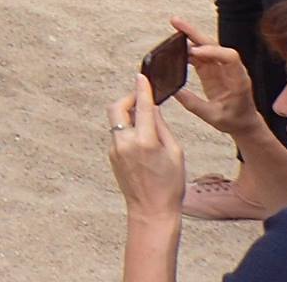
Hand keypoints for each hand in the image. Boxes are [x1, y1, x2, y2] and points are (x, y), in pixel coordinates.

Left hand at [108, 73, 185, 223]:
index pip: (143, 107)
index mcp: (145, 141)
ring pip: (116, 121)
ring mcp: (115, 149)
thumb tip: (153, 109)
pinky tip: (141, 139)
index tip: (141, 77)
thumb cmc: (170, 184)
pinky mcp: (111, 156)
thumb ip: (162, 128)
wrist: (151, 210)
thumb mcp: (175, 153)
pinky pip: (118, 135)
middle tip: (141, 99)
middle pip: (117, 108)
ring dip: (128, 115)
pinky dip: (127, 130)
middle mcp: (125, 142)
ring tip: (145, 120)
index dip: (142, 89)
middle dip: (128, 99)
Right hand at [168, 17, 265, 137]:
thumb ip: (194, 104)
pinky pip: (199, 55)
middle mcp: (230, 69)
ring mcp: (220, 68)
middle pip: (214, 44)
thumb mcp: (214, 117)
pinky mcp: (212, 69)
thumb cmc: (234, 120)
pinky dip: (187, 49)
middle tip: (176, 22)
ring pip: (205, 46)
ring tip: (173, 26)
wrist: (243, 123)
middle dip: (196, 33)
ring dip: (190, 36)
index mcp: (238, 80)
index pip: (230, 57)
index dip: (212, 51)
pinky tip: (175, 46)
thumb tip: (174, 91)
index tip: (195, 52)